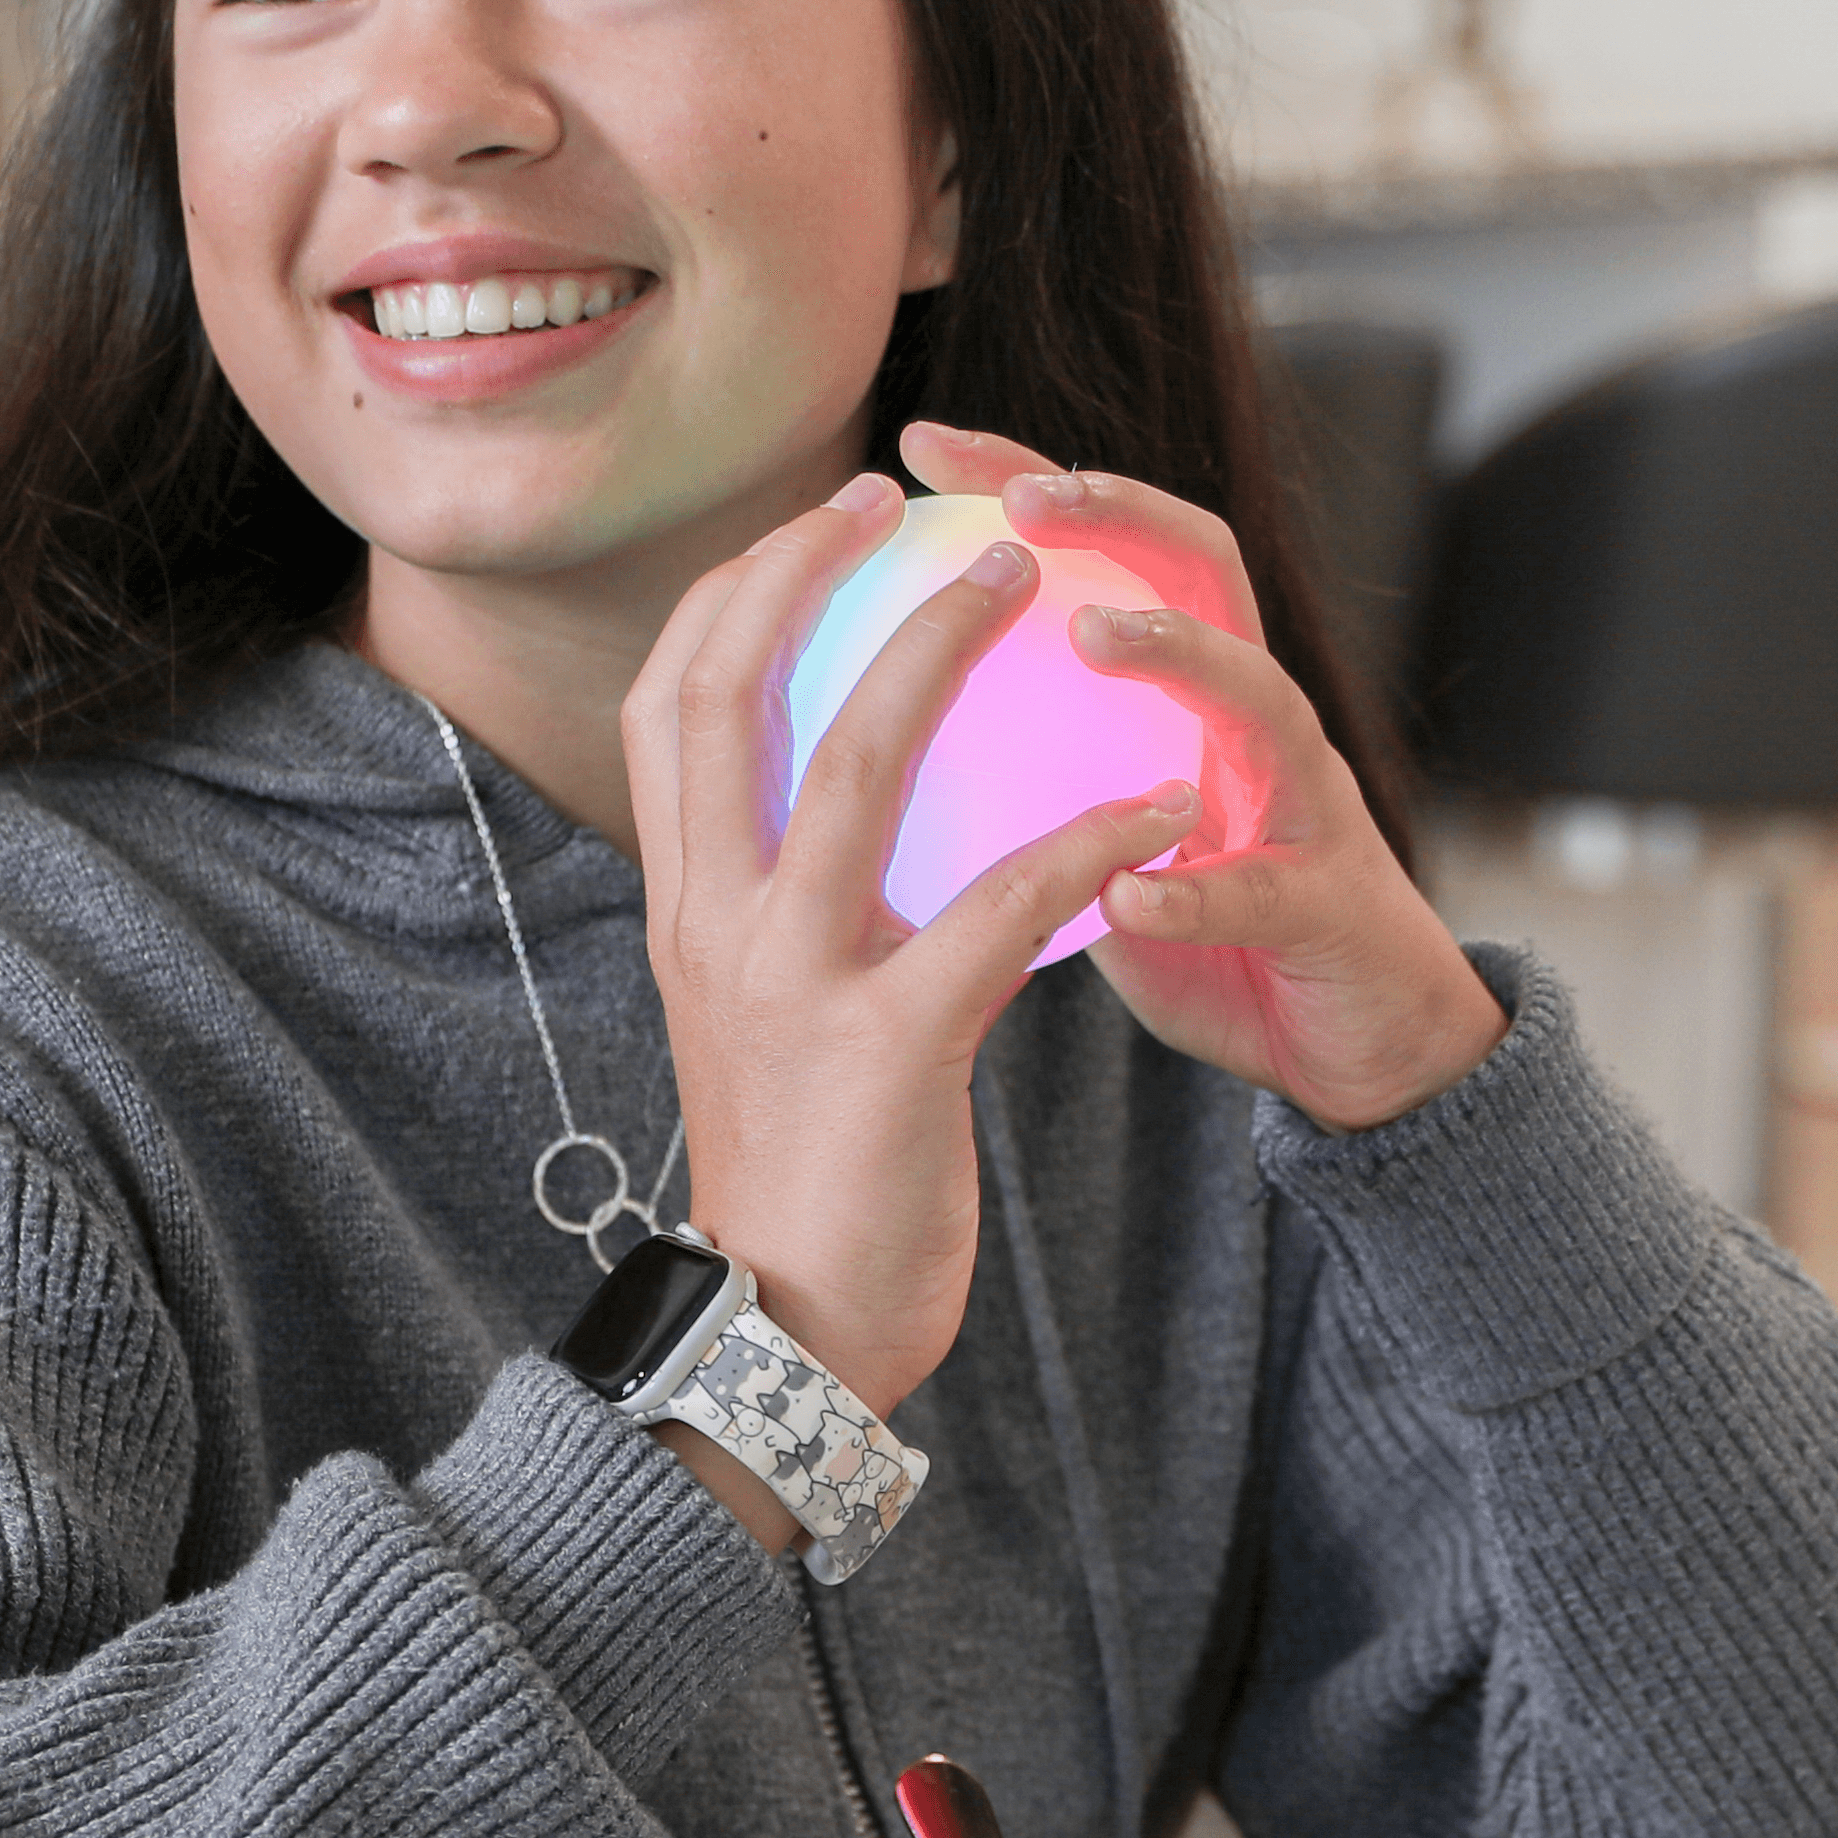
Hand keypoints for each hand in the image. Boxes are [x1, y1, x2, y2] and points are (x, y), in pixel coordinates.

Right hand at [622, 470, 1202, 1414]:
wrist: (784, 1336)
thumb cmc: (797, 1172)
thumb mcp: (761, 1014)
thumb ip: (788, 910)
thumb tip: (851, 817)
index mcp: (684, 910)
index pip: (671, 705)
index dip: (733, 593)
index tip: (812, 525)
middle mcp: (714, 924)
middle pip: (731, 693)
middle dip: (810, 573)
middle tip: (902, 501)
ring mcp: (792, 979)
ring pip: (853, 760)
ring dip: (945, 646)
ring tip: (1031, 578)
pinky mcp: (889, 1046)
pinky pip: (1001, 904)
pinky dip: (1088, 834)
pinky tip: (1166, 799)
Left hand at [902, 421, 1506, 1132]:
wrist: (1355, 1047)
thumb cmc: (1213, 933)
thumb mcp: (1096, 841)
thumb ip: (1026, 777)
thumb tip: (867, 737)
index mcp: (1188, 695)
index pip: (1108, 550)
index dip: (1022, 480)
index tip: (919, 439)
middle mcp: (1255, 721)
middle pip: (1205, 569)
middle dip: (1121, 512)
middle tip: (1023, 498)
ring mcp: (1306, 805)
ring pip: (1263, 697)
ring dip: (1181, 655)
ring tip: (1091, 633)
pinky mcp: (1332, 908)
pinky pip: (1266, 890)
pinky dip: (1200, 890)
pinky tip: (1129, 898)